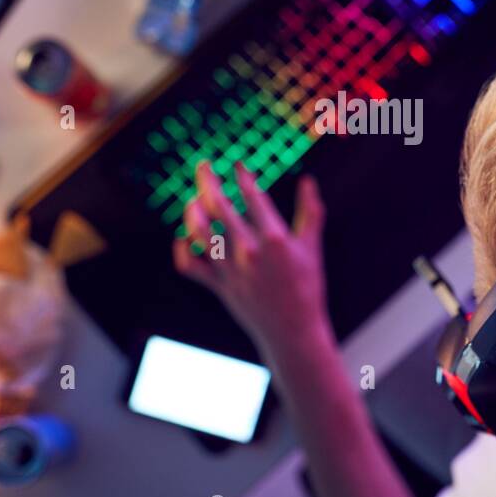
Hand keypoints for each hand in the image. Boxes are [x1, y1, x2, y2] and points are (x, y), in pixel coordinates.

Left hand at [173, 160, 331, 360]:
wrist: (294, 330)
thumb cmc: (307, 286)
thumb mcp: (312, 247)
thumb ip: (310, 211)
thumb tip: (309, 181)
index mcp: (273, 239)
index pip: (252, 196)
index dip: (242, 175)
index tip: (238, 165)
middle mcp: (248, 251)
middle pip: (218, 206)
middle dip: (208, 181)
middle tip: (203, 166)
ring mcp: (230, 270)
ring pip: (199, 232)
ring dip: (192, 210)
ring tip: (193, 199)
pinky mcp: (219, 286)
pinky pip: (191, 266)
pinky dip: (183, 250)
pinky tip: (186, 238)